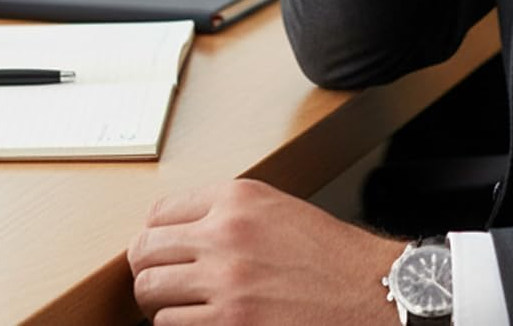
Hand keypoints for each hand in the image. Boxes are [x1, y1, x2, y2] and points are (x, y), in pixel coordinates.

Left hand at [127, 179, 400, 325]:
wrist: (368, 290)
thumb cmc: (329, 255)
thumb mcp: (277, 210)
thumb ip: (228, 213)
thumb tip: (180, 233)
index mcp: (237, 198)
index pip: (158, 212)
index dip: (156, 235)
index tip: (162, 249)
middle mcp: (225, 234)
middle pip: (144, 252)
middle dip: (149, 270)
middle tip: (163, 282)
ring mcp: (225, 282)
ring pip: (151, 295)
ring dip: (164, 305)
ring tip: (186, 306)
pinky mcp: (229, 324)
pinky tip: (205, 322)